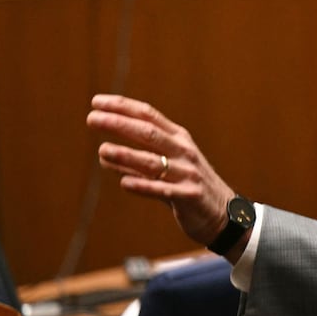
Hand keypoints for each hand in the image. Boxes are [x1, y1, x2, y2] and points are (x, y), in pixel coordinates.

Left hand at [87, 94, 236, 249]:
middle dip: (119, 124)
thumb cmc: (189, 185)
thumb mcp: (170, 164)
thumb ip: (140, 158)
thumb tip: (103, 154)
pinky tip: (125, 183)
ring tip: (103, 150)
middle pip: (149, 133)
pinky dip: (144, 186)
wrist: (224, 213)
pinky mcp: (190, 196)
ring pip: (153, 162)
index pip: (148, 115)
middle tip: (92, 119)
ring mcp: (188, 173)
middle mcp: (184, 151)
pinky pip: (163, 190)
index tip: (96, 102)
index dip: (122, 107)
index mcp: (179, 138)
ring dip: (126, 155)